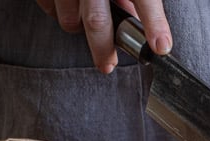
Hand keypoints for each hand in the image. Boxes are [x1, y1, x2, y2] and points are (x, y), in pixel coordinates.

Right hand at [35, 0, 172, 73]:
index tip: (161, 47)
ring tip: (87, 16)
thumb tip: (132, 15)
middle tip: (107, 65)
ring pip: (69, 20)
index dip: (154, 23)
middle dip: (103, 49)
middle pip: (97, 21)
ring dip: (78, 26)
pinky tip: (70, 3)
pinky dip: (59, 11)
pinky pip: (48, 7)